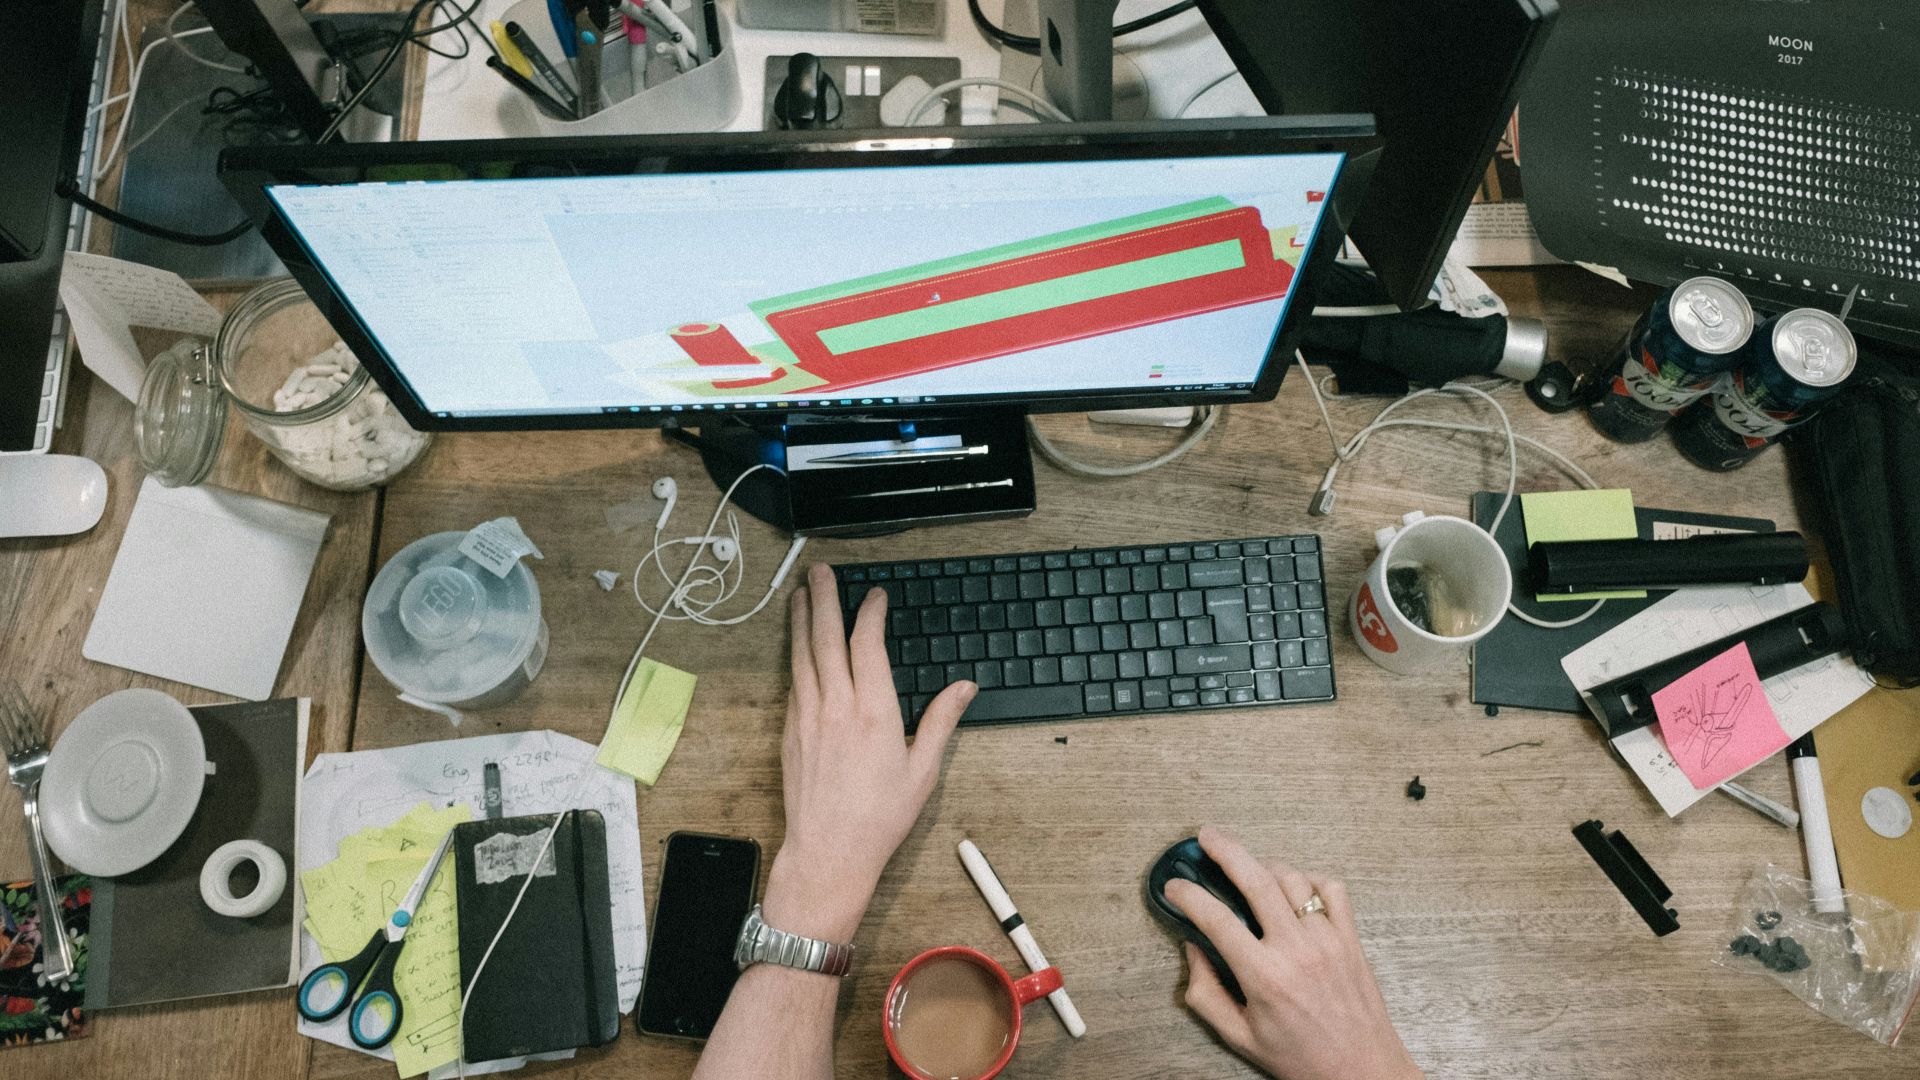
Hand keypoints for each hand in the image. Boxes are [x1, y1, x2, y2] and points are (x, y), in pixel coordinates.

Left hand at [764, 564, 975, 940]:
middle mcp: (837, 708)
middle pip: (826, 639)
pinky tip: (797, 644)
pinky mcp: (790, 732)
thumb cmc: (878, 818)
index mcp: (875, 714)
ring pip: (803, 655)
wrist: (828, 852)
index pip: (868, 645)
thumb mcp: (923, 771)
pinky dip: (795, 654)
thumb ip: (942, 722)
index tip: (875, 596)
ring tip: (802, 593)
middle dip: (824, 599)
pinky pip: (793, 681)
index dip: (870, 614)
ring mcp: (808, 718)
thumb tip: (965, 688)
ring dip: (802, 620)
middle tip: (820, 571)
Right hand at [1169, 827, 1420, 1079]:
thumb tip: (1192, 951)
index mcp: (1263, 977)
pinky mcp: (1350, 938)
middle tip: (1207, 837)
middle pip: (1256, 879)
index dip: (1188, 895)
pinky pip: (1331, 889)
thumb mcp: (1240, 1036)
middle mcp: (1296, 950)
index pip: (1216, 919)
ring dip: (1266, 867)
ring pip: (1292, 878)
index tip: (1175, 886)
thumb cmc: (1301, 1058)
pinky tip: (1295, 890)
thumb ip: (1206, 994)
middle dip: (1225, 850)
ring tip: (1250, 871)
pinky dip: (1310, 881)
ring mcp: (1328, 939)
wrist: (1362, 1070)